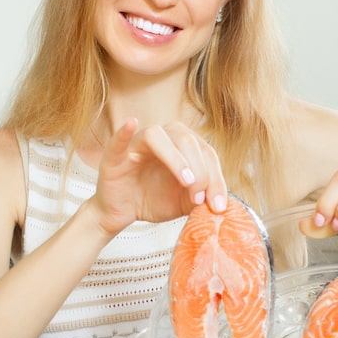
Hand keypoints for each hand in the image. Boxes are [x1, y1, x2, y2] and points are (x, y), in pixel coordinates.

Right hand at [89, 118, 227, 236]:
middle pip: (187, 140)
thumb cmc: (153, 200)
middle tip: (198, 198)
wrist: (123, 213)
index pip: (206, 153)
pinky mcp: (115, 155)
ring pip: (157, 136)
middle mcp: (163, 137)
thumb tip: (222, 204)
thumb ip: (202, 198)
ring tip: (186, 180)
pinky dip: (125, 131)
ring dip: (175, 157)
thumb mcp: (184, 203)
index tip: (218, 205)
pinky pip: (119, 139)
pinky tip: (131, 124)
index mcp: (183, 145)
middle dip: (200, 171)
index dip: (216, 178)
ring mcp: (137, 143)